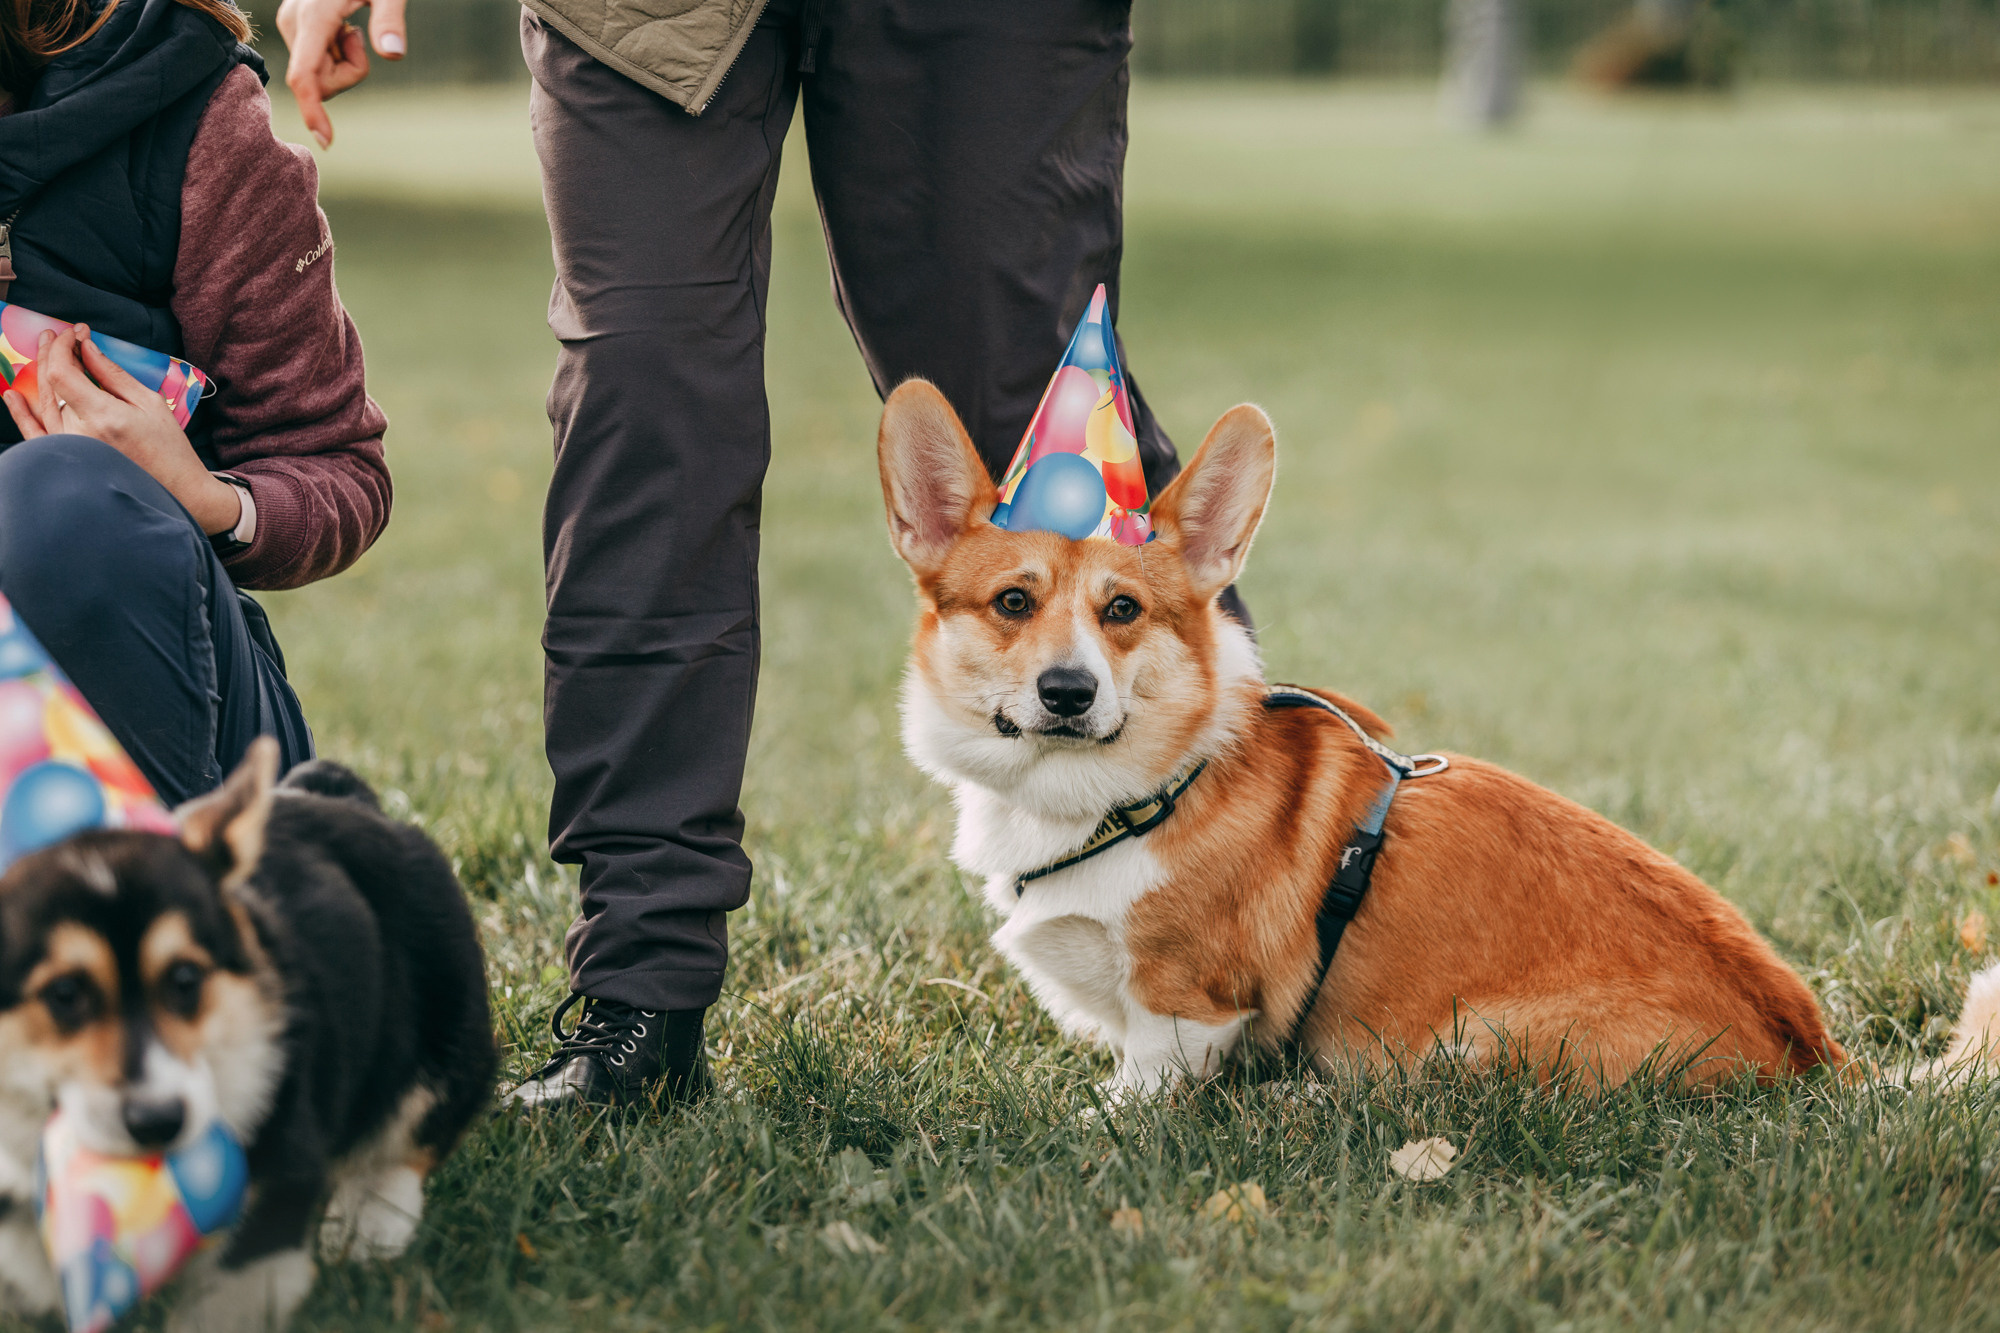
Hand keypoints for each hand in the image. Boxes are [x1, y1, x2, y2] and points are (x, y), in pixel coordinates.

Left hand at [2, 327, 243, 536]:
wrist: (175, 491)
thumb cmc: (169, 449)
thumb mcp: (149, 403)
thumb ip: (112, 374)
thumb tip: (86, 348)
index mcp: (103, 417)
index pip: (62, 372)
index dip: (62, 347)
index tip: (75, 333)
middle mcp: (80, 433)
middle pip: (51, 383)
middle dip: (53, 353)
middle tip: (59, 334)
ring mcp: (70, 448)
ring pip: (43, 402)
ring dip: (41, 371)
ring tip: (44, 348)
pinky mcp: (69, 459)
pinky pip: (35, 435)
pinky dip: (21, 415)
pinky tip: (13, 395)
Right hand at [275, 0, 406, 148]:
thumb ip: (390, 18)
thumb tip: (393, 55)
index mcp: (313, 17)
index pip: (305, 75)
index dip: (313, 110)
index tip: (326, 140)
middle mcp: (294, 22)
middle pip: (319, 81)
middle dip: (349, 74)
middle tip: (362, 40)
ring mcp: (291, 23)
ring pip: (319, 72)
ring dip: (344, 62)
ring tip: (352, 28)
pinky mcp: (294, 25)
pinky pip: (316, 59)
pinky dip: (336, 53)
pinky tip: (342, 26)